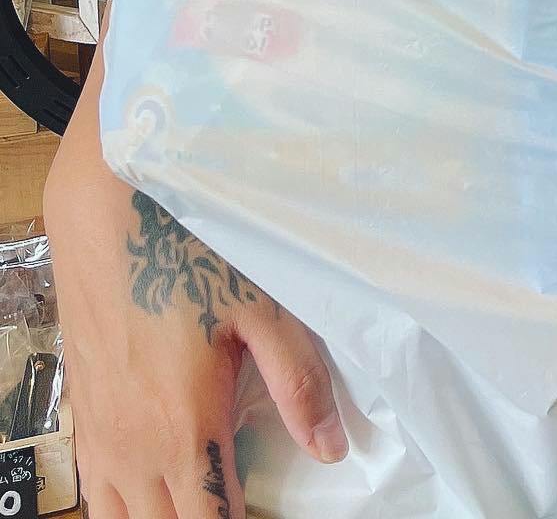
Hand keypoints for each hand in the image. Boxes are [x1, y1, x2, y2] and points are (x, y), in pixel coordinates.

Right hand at [45, 143, 345, 517]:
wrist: (106, 212)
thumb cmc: (190, 251)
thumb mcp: (261, 308)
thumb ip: (298, 383)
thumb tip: (332, 448)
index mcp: (183, 429)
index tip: (264, 513)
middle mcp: (133, 447)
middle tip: (238, 502)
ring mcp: (99, 434)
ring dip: (162, 518)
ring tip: (198, 498)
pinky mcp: (81, 413)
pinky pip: (95, 489)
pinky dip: (123, 504)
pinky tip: (151, 486)